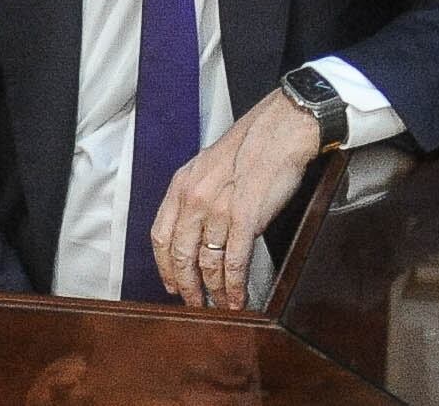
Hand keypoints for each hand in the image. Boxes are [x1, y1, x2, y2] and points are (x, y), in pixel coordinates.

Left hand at [150, 87, 322, 308]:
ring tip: (220, 306)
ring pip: (207, 262)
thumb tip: (195, 227)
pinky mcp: (245, 218)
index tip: (171, 283)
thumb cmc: (248, 148)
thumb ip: (196, 195)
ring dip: (213, 291)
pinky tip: (238, 298)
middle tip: (194, 304)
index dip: (164, 265)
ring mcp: (218, 209)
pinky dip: (234, 286)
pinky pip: (234, 262)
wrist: (278, 132)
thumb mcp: (207, 167)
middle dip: (186, 285)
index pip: (160, 234)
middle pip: (180, 254)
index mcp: (181, 185)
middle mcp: (194, 198)